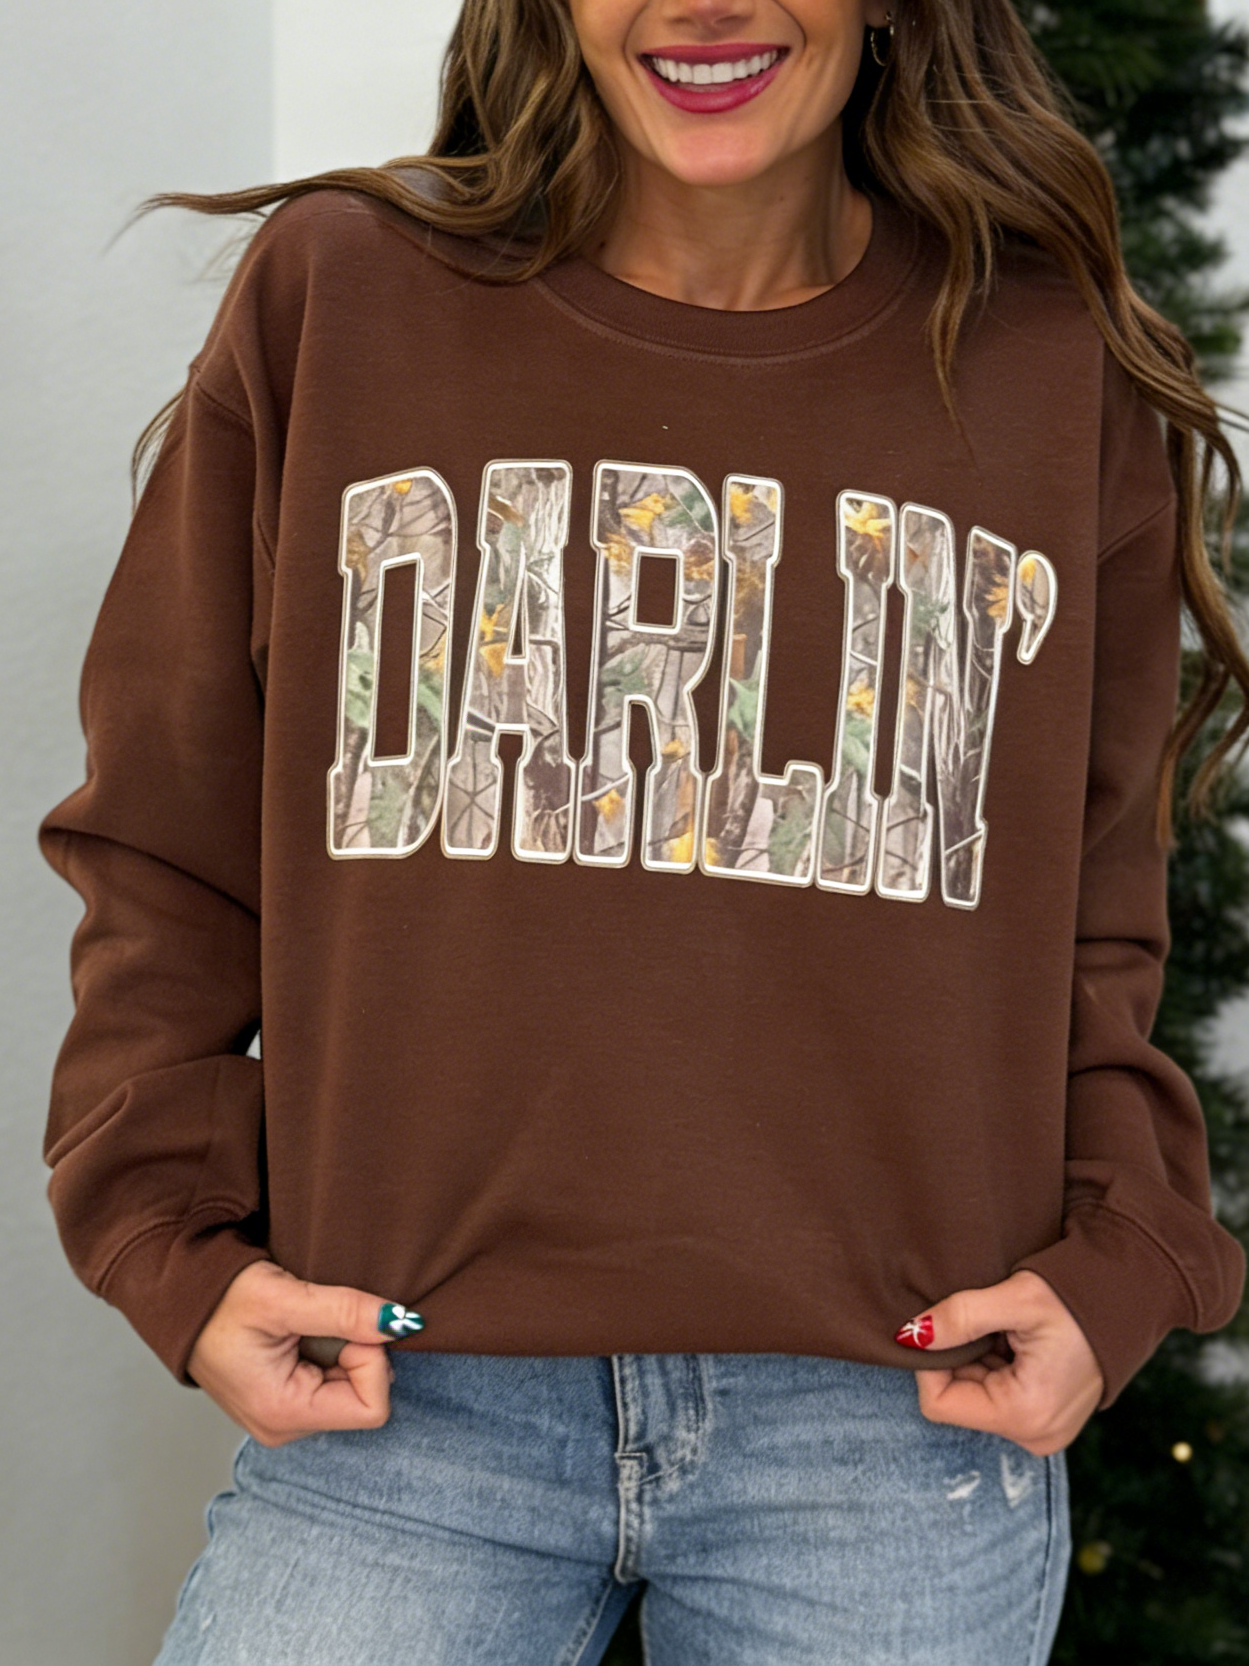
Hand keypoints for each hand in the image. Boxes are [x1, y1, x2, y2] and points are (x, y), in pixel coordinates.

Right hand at [187, 1261, 409, 1445]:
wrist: (181, 1298)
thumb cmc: (220, 1300)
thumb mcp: (285, 1298)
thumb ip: (346, 1313)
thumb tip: (402, 1323)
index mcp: (283, 1414)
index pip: (371, 1406)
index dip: (370, 1359)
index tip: (343, 1326)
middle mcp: (284, 1427)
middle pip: (363, 1397)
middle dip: (356, 1353)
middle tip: (316, 1323)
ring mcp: (283, 1417)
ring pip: (350, 1388)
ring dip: (341, 1351)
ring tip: (302, 1327)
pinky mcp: (283, 1402)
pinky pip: (331, 1382)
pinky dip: (329, 1353)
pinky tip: (299, 1335)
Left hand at [899, 1270, 1103, 1453]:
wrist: (1128, 1298)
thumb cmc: (1077, 1297)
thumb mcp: (1016, 1299)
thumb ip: (959, 1317)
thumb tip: (910, 1335)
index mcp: (1026, 1415)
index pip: (939, 1403)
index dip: (930, 1362)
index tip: (944, 1325)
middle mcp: (1034, 1435)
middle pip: (957, 1400)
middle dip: (957, 1358)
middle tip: (985, 1323)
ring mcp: (1042, 1431)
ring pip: (974, 1396)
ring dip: (977, 1359)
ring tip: (1006, 1330)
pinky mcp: (1045, 1419)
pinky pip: (996, 1395)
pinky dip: (994, 1365)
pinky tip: (1015, 1340)